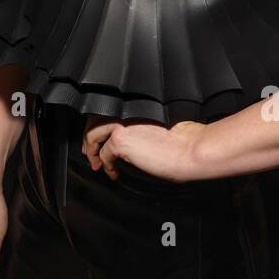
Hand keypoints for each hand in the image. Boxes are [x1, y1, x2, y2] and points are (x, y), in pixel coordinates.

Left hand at [81, 114, 207, 182]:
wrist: (188, 148)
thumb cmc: (180, 141)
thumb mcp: (153, 129)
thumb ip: (136, 129)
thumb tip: (124, 143)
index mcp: (134, 107)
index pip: (107, 113)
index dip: (100, 127)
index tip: (99, 140)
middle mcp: (125, 112)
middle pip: (95, 121)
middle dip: (90, 138)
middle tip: (90, 153)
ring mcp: (120, 124)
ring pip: (92, 134)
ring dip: (91, 150)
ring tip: (95, 163)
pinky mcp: (120, 140)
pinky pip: (103, 154)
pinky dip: (105, 165)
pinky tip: (112, 171)